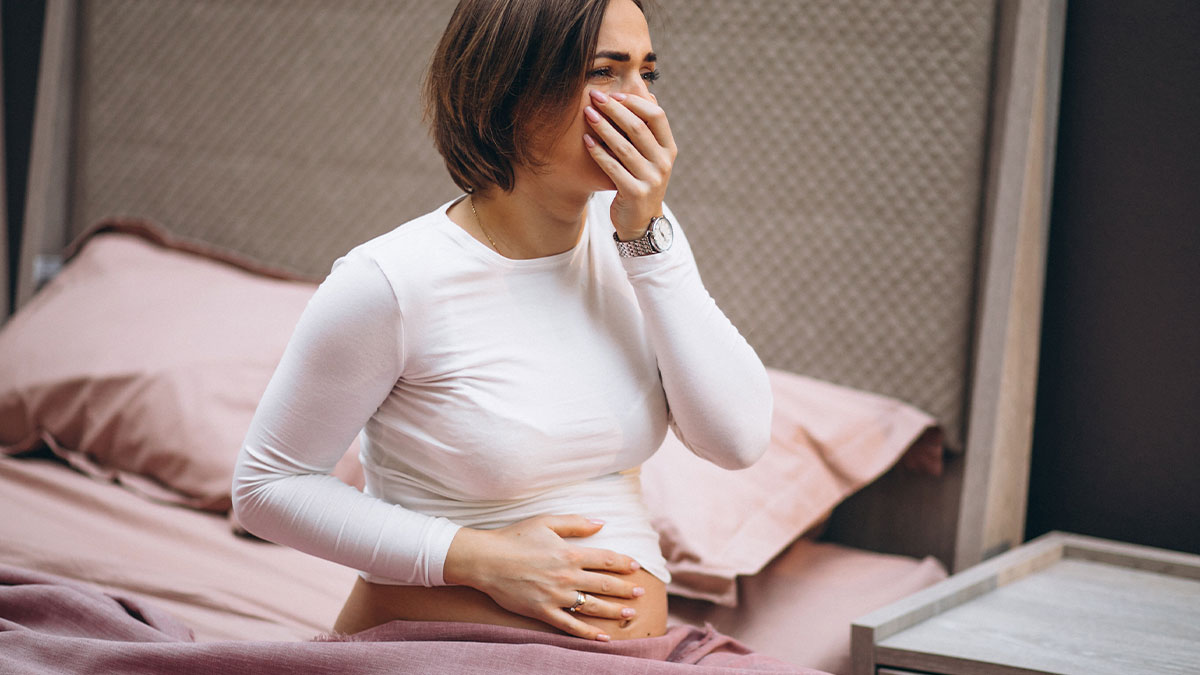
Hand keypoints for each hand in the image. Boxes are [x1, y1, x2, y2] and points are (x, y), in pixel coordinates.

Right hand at [442, 515, 644, 640]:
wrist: (486, 560)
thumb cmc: (515, 537)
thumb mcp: (546, 521)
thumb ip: (576, 523)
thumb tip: (602, 523)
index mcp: (569, 553)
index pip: (605, 559)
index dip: (623, 563)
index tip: (635, 567)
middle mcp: (567, 576)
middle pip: (604, 585)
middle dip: (625, 589)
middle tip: (640, 593)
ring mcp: (556, 596)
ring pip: (592, 607)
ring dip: (614, 611)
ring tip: (630, 614)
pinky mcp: (543, 612)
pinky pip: (571, 626)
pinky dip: (589, 633)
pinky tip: (603, 637)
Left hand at [582, 89, 677, 240]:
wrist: (641, 221)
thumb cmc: (641, 180)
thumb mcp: (650, 156)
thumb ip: (647, 130)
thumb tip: (645, 92)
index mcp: (669, 149)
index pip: (657, 116)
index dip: (635, 102)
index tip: (614, 95)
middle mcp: (663, 163)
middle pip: (638, 128)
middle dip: (614, 109)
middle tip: (595, 97)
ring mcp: (651, 179)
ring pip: (624, 147)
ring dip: (603, 127)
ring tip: (587, 114)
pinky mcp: (635, 193)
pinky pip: (613, 168)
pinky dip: (598, 153)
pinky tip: (586, 140)